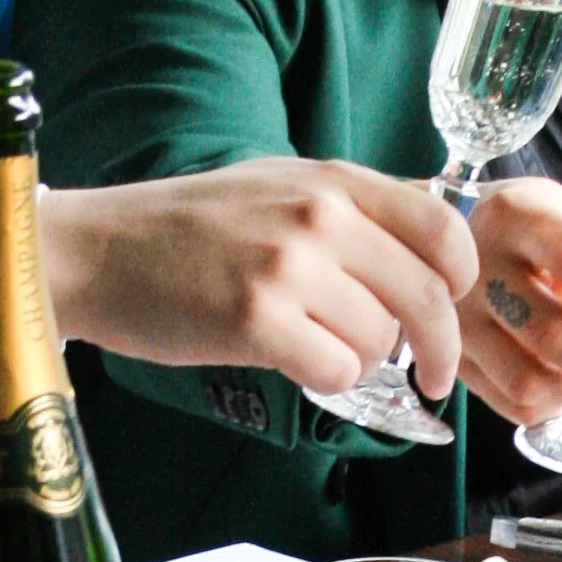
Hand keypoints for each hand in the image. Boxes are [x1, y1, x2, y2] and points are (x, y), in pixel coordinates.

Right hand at [44, 159, 477, 398]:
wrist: (98, 251)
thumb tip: (431, 251)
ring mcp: (289, 266)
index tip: (455, 309)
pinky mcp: (258, 321)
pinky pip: (337, 374)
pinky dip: (324, 381)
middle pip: (427, 298)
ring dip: (359, 361)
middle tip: (431, 378)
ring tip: (312, 345)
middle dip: (439, 350)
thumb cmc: (188, 230)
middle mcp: (319, 215)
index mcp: (332, 180)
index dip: (462, 281)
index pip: (442, 229)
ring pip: (379, 343)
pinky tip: (290, 361)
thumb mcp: (279, 187)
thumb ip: (352, 211)